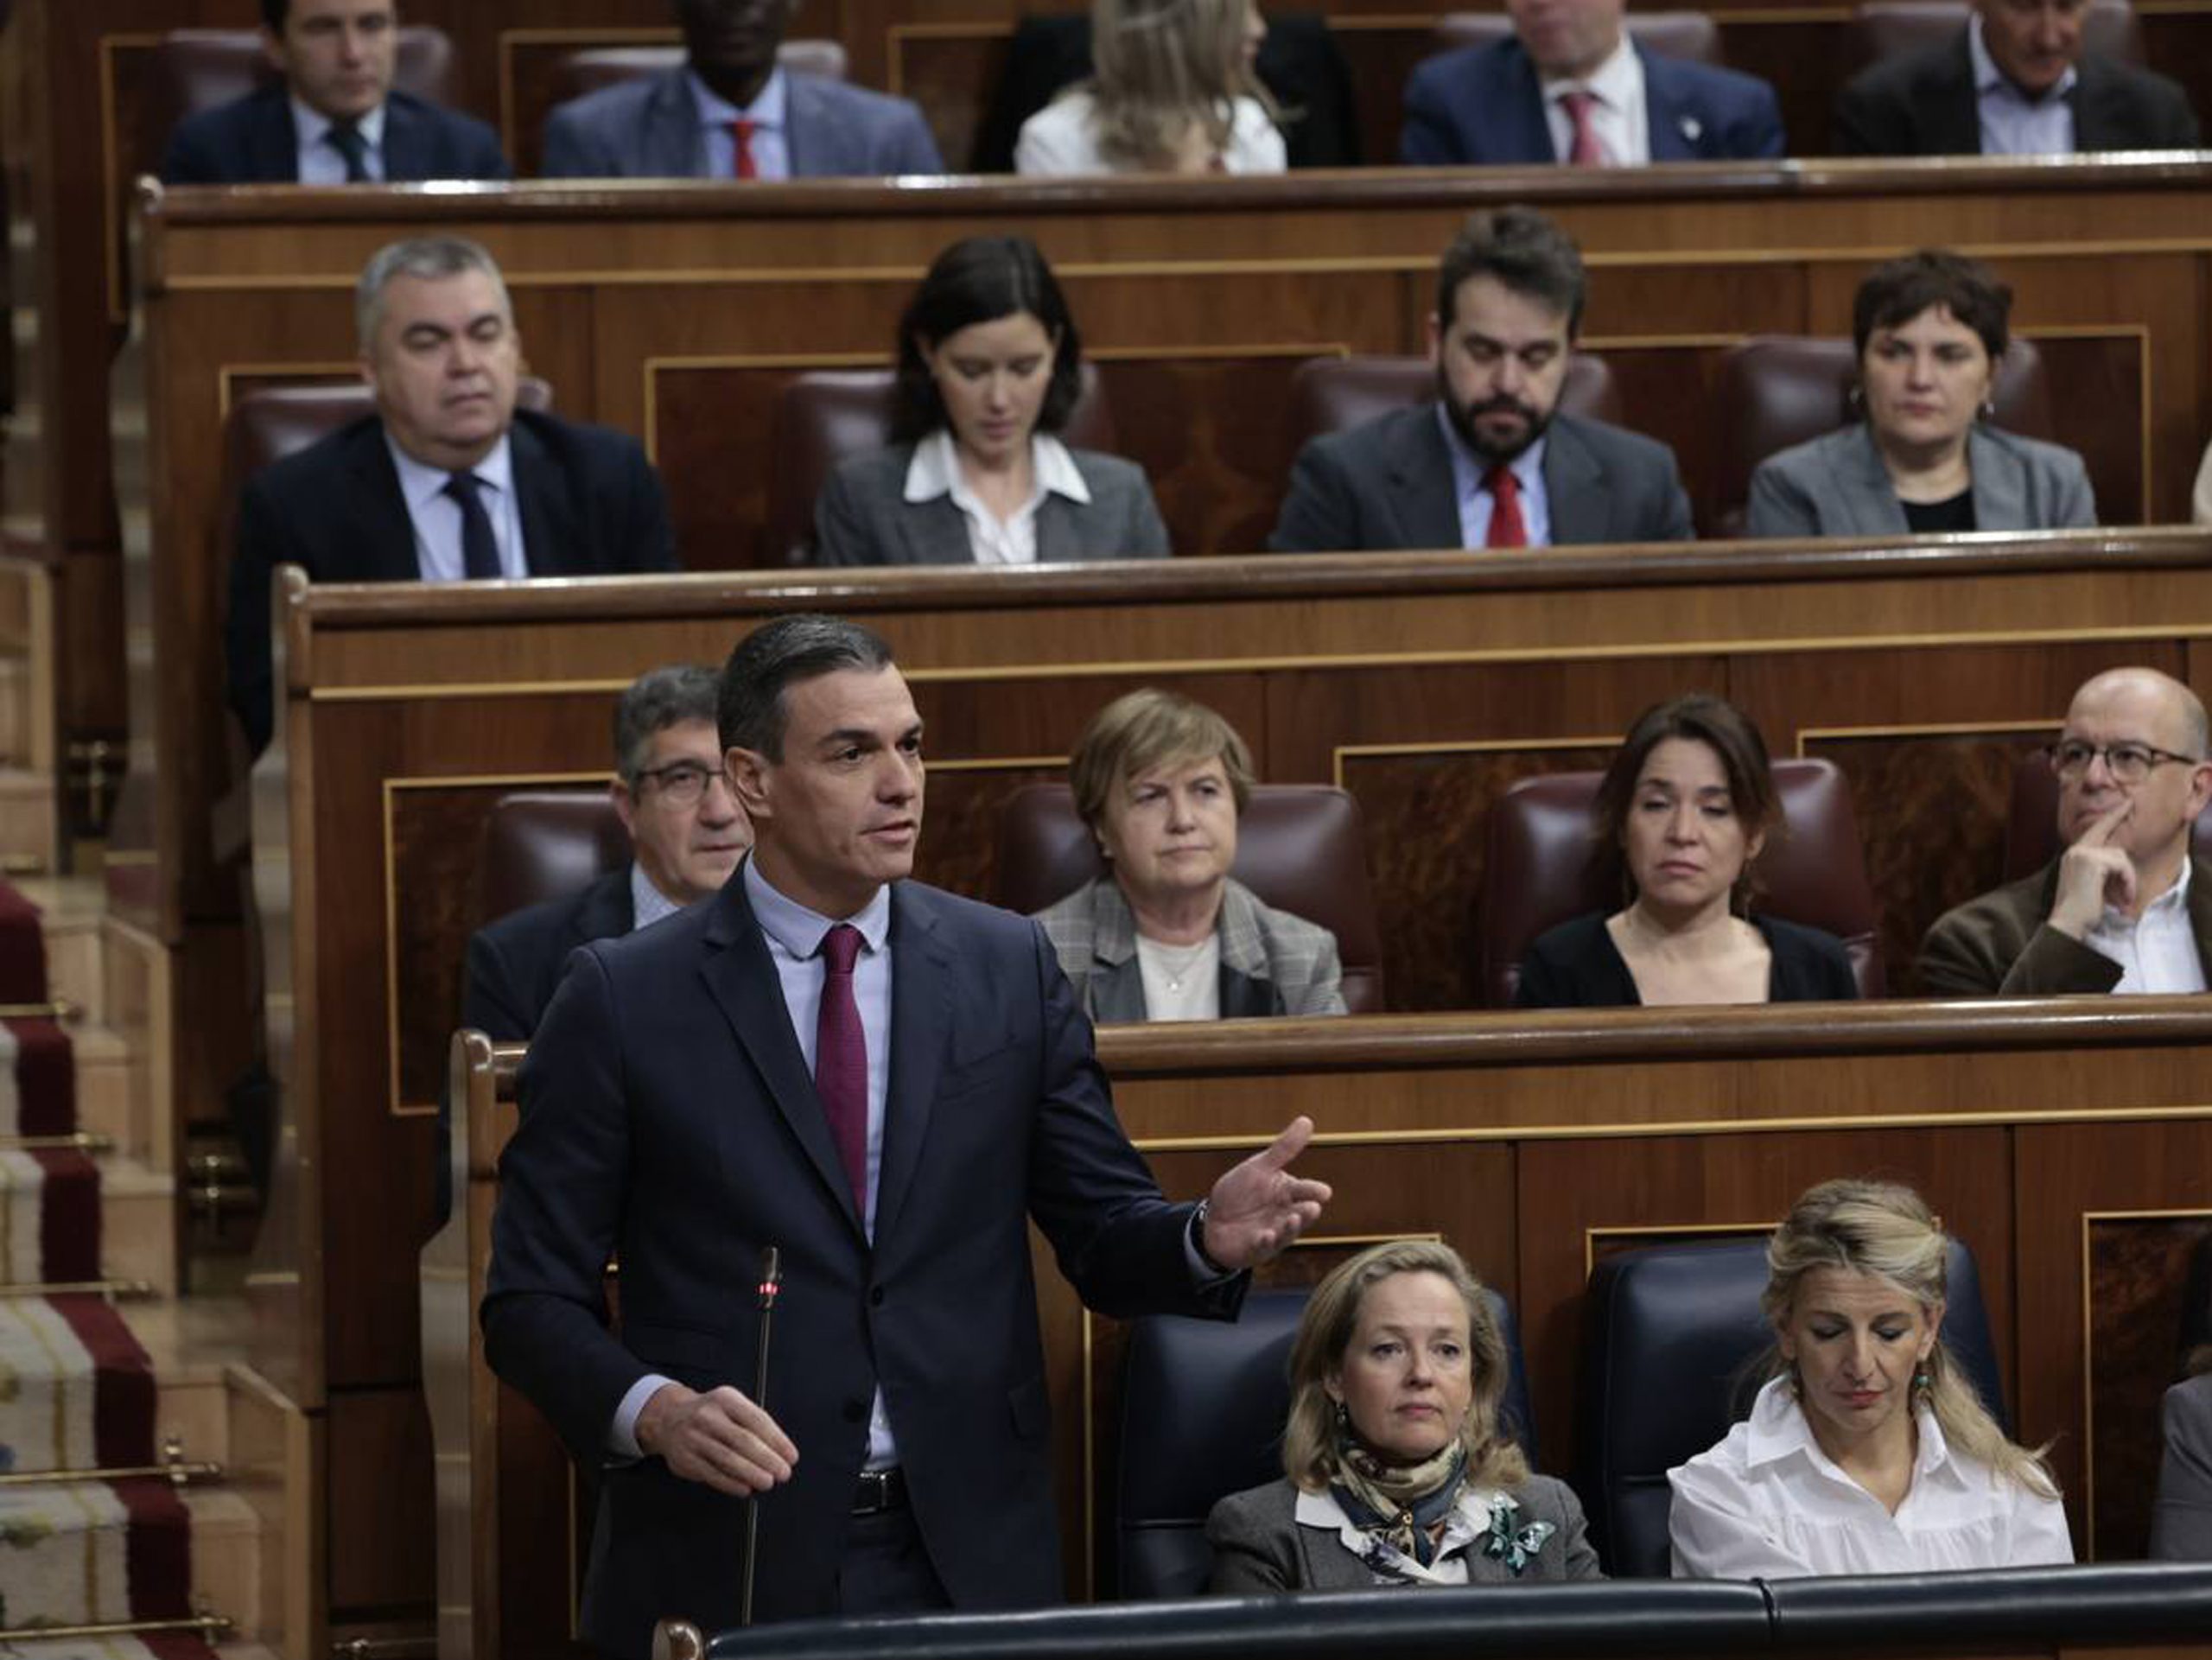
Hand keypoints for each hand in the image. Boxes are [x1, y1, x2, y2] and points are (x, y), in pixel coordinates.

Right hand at [634, 1381, 797, 1496]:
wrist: (669, 1418)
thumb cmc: (712, 1415)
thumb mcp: (732, 1406)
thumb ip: (755, 1423)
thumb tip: (781, 1451)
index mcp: (726, 1399)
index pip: (757, 1419)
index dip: (777, 1440)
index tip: (790, 1456)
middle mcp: (708, 1416)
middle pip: (743, 1440)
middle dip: (767, 1459)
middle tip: (783, 1473)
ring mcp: (694, 1437)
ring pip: (727, 1459)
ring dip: (751, 1473)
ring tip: (767, 1482)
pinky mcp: (685, 1458)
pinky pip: (711, 1473)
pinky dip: (731, 1483)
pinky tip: (745, 1488)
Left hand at [1201, 1115, 1331, 1270]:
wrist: (1214, 1221)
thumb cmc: (1240, 1193)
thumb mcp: (1259, 1167)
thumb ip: (1283, 1149)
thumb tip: (1306, 1121)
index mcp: (1288, 1193)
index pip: (1305, 1190)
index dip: (1314, 1191)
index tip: (1323, 1192)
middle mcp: (1285, 1214)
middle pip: (1301, 1214)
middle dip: (1306, 1212)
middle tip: (1312, 1207)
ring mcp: (1274, 1233)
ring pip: (1286, 1232)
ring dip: (1290, 1227)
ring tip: (1293, 1218)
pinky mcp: (1257, 1249)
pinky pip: (1263, 1247)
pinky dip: (1264, 1241)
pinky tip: (1264, 1235)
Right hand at [2048, 800, 2137, 938]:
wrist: (2069, 922)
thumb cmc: (2081, 910)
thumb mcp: (2092, 884)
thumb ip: (2102, 869)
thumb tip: (2121, 861)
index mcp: (2073, 856)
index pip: (2095, 831)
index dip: (2111, 816)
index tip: (2125, 803)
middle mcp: (2075, 851)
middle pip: (2110, 841)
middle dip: (2121, 840)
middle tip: (2130, 830)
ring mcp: (2082, 854)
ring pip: (2119, 855)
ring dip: (2127, 879)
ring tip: (2124, 900)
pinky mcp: (2091, 861)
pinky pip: (2121, 864)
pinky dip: (2127, 882)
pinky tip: (2123, 899)